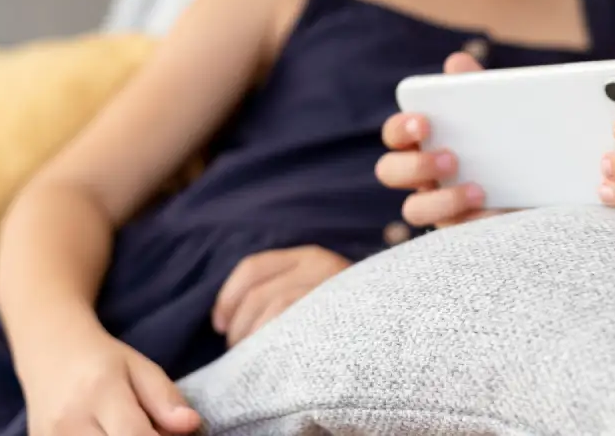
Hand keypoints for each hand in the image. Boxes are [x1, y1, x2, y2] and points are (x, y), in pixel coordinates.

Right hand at [24, 326, 200, 435]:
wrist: (49, 352)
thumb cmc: (101, 360)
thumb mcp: (139, 367)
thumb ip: (165, 398)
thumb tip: (192, 425)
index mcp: (100, 391)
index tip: (172, 434)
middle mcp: (69, 421)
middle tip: (151, 429)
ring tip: (129, 430)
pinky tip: (109, 433)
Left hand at [212, 245, 350, 346]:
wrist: (396, 328)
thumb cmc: (345, 317)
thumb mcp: (312, 290)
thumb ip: (281, 288)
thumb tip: (228, 315)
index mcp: (309, 256)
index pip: (252, 267)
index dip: (227, 297)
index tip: (218, 323)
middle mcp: (321, 265)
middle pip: (256, 292)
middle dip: (236, 325)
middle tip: (236, 348)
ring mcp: (331, 288)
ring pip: (272, 307)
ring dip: (251, 337)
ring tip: (251, 356)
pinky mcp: (339, 314)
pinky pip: (292, 325)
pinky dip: (272, 342)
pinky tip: (270, 357)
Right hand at [375, 52, 507, 227]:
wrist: (551, 184)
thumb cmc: (510, 141)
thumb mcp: (499, 113)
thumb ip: (476, 88)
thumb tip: (457, 61)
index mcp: (425, 141)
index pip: (395, 134)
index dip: (401, 128)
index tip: (424, 121)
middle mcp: (423, 176)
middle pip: (390, 172)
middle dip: (415, 165)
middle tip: (451, 158)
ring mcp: (438, 207)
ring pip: (414, 209)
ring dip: (442, 199)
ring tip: (477, 190)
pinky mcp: (460, 233)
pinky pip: (452, 235)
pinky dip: (472, 222)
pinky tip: (495, 212)